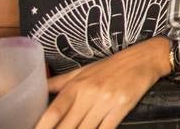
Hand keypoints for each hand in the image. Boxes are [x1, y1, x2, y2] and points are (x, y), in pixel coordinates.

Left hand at [36, 37, 169, 128]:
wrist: (144, 58)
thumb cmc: (111, 66)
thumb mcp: (83, 70)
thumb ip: (58, 82)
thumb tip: (35, 89)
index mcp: (77, 85)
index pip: (53, 111)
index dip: (41, 127)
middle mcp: (89, 93)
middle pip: (67, 126)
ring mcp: (106, 102)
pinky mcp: (122, 108)